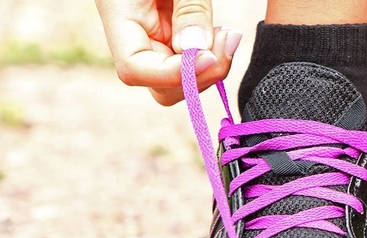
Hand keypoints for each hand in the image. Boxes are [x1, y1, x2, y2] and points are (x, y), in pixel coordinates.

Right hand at [95, 0, 241, 105]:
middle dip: (198, 75)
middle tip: (229, 42)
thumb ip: (189, 8)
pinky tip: (225, 36)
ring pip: (177, 80)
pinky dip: (211, 57)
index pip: (134, 69)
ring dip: (209, 68)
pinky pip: (190, 61)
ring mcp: (153, 38)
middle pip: (158, 84)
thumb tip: (195, 50)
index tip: (210, 57)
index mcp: (119, 14)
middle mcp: (133, 34)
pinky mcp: (173, 36)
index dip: (174, 74)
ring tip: (229, 36)